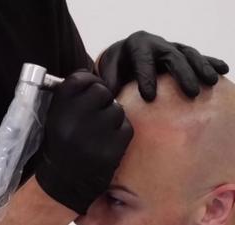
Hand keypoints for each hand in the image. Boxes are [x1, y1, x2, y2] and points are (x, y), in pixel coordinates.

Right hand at [35, 72, 133, 213]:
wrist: (64, 181)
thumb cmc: (61, 144)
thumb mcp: (56, 116)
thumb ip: (72, 96)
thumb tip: (94, 77)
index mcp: (58, 109)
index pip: (80, 78)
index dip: (89, 81)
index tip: (90, 88)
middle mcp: (75, 119)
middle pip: (102, 90)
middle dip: (102, 99)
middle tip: (96, 111)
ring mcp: (94, 135)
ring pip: (117, 109)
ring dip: (112, 117)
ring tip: (99, 130)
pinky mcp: (111, 150)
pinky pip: (126, 128)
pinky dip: (120, 133)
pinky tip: (107, 141)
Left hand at [96, 31, 229, 100]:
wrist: (124, 53)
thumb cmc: (115, 66)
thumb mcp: (108, 72)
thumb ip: (109, 84)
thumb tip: (109, 103)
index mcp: (136, 45)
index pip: (142, 61)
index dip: (146, 77)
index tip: (149, 97)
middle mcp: (156, 43)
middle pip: (171, 56)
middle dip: (182, 74)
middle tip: (191, 93)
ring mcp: (171, 46)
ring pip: (188, 53)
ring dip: (201, 67)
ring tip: (211, 83)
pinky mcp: (181, 51)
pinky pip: (198, 55)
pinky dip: (211, 62)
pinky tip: (223, 71)